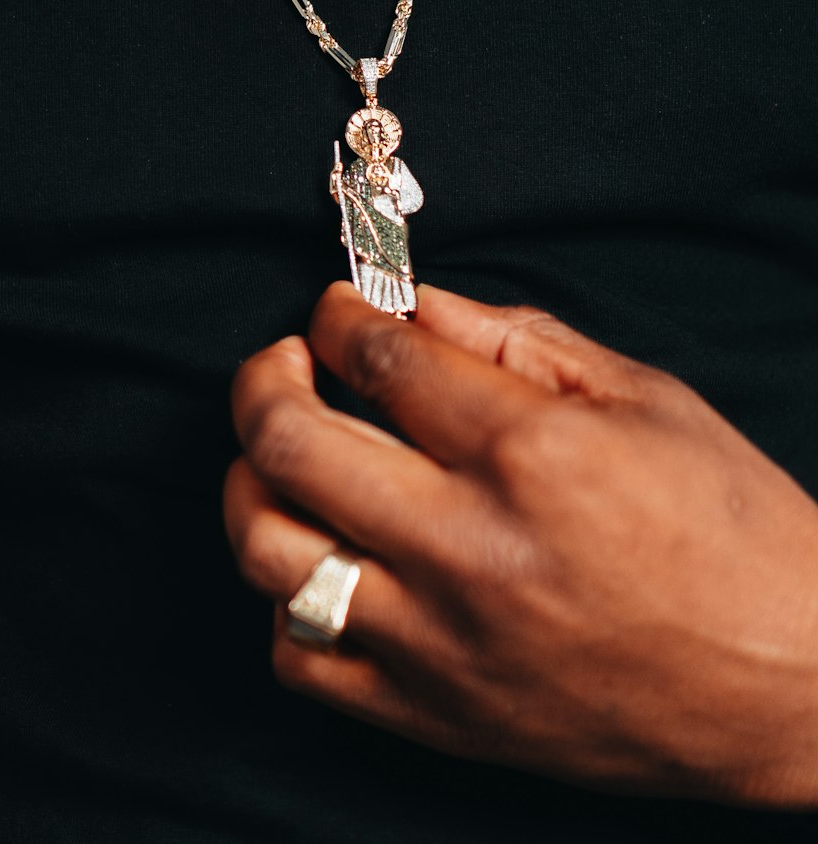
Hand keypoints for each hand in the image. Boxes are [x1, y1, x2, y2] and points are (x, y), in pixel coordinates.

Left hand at [225, 282, 817, 805]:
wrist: (790, 685)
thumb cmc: (733, 533)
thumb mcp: (645, 398)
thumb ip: (517, 340)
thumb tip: (413, 304)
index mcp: (532, 451)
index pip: (377, 356)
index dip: (338, 314)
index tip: (339, 311)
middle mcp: (471, 546)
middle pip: (292, 441)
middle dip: (264, 377)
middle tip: (284, 363)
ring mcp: (442, 641)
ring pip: (270, 551)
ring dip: (254, 482)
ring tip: (283, 455)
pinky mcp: (435, 714)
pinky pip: (302, 657)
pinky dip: (288, 598)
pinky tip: (325, 559)